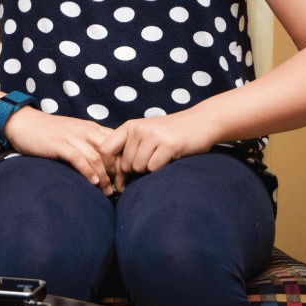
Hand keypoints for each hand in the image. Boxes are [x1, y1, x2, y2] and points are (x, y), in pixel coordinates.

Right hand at [4, 108, 115, 195]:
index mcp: (92, 127)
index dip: (124, 160)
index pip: (118, 142)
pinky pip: (78, 159)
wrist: (24, 122)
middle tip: (120, 188)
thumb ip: (90, 143)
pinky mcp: (59, 144)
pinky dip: (88, 172)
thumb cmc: (50, 132)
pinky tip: (93, 183)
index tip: (126, 178)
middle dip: (118, 171)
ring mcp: (72, 137)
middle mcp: (85, 130)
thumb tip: (107, 164)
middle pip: (111, 151)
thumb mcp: (75, 133)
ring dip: (105, 177)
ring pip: (97, 157)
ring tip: (108, 192)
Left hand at [98, 111, 215, 191]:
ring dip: (149, 170)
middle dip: (135, 172)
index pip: (105, 149)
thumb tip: (116, 183)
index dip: (109, 167)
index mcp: (129, 126)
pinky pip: (154, 168)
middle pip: (125, 165)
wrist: (200, 122)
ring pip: (139, 168)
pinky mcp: (168, 144)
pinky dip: (161, 169)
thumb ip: (129, 152)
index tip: (118, 177)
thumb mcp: (146, 136)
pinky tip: (170, 158)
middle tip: (151, 164)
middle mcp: (138, 129)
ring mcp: (153, 135)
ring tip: (161, 158)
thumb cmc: (170, 134)